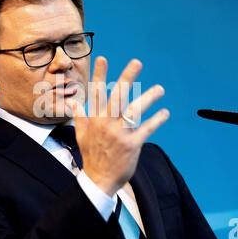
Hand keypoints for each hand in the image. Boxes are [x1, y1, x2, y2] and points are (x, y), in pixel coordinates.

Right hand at [67, 56, 168, 196]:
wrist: (99, 180)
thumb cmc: (91, 156)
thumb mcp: (81, 135)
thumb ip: (79, 117)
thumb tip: (73, 103)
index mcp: (94, 119)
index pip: (97, 93)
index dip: (100, 75)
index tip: (103, 58)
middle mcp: (106, 124)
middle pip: (118, 96)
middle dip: (127, 78)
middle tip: (137, 62)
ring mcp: (119, 134)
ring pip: (134, 110)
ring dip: (148, 98)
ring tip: (160, 89)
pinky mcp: (132, 145)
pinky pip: (146, 129)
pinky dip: (156, 120)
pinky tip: (165, 113)